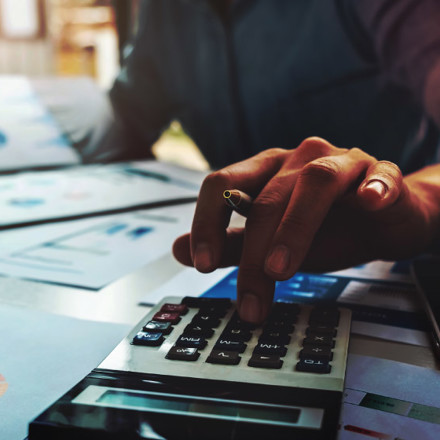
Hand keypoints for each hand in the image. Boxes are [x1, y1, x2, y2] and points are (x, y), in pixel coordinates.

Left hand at [173, 137, 439, 322]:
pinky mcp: (382, 175)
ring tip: (281, 270)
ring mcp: (343, 163)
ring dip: (296, 227)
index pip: (222, 183)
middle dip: (253, 252)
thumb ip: (229, 244)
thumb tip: (179, 250)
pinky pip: (378, 177)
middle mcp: (300, 159)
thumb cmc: (325, 228)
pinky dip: (372, 188)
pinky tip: (368, 203)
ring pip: (315, 182)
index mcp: (267, 170)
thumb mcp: (271, 241)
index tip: (202, 265)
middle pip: (267, 198)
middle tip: (250, 299)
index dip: (207, 222)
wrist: (381, 220)